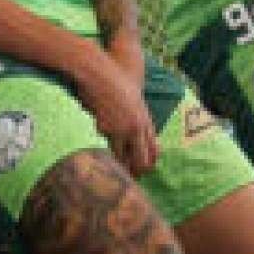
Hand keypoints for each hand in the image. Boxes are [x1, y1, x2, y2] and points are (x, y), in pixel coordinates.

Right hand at [74, 45, 158, 177]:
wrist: (99, 71)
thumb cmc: (113, 82)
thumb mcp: (132, 100)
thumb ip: (134, 117)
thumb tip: (131, 135)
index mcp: (145, 119)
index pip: (154, 149)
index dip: (149, 163)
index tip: (143, 174)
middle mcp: (137, 126)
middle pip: (142, 160)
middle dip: (135, 173)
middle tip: (128, 181)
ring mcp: (123, 128)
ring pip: (123, 158)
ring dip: (118, 167)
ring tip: (112, 177)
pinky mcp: (107, 128)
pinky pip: (106, 147)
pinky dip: (102, 154)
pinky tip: (99, 158)